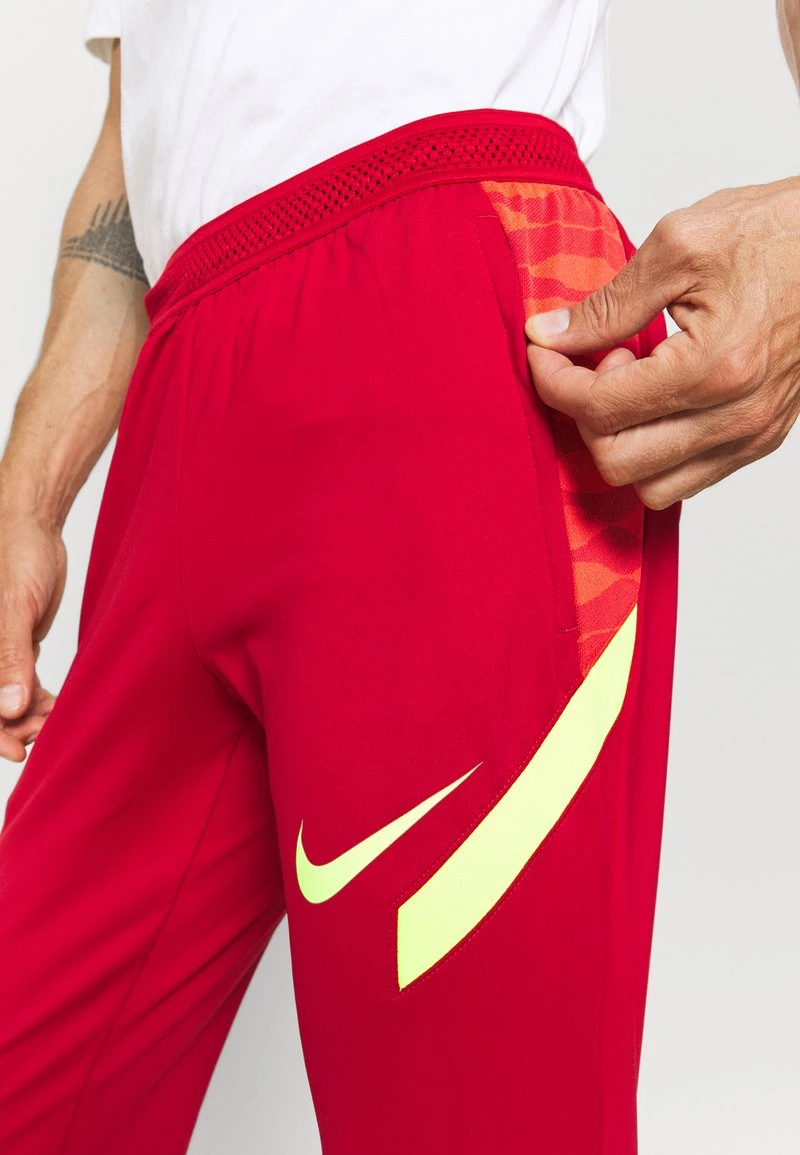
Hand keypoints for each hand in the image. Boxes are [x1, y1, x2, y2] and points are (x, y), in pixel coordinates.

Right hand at [0, 509, 64, 760]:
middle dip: (13, 727)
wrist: (33, 526)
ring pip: (6, 699)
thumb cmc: (16, 557)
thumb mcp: (14, 607)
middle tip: (46, 734)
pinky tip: (58, 707)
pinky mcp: (14, 646)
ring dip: (29, 716)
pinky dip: (38, 699)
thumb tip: (7, 708)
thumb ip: (10, 657)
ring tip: (56, 719)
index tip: (17, 750)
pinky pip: (21, 683)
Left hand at [524, 178, 799, 508]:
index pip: (599, 409)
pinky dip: (654, 452)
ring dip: (621, 442)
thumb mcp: (679, 246)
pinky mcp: (761, 439)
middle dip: (586, 415)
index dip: (554, 381)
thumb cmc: (776, 234)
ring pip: (650, 487)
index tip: (546, 352)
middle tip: (598, 361)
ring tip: (632, 382)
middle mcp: (737, 414)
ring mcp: (752, 434)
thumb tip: (550, 336)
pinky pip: (688, 480)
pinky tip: (657, 398)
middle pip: (617, 461)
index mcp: (713, 366)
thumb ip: (607, 303)